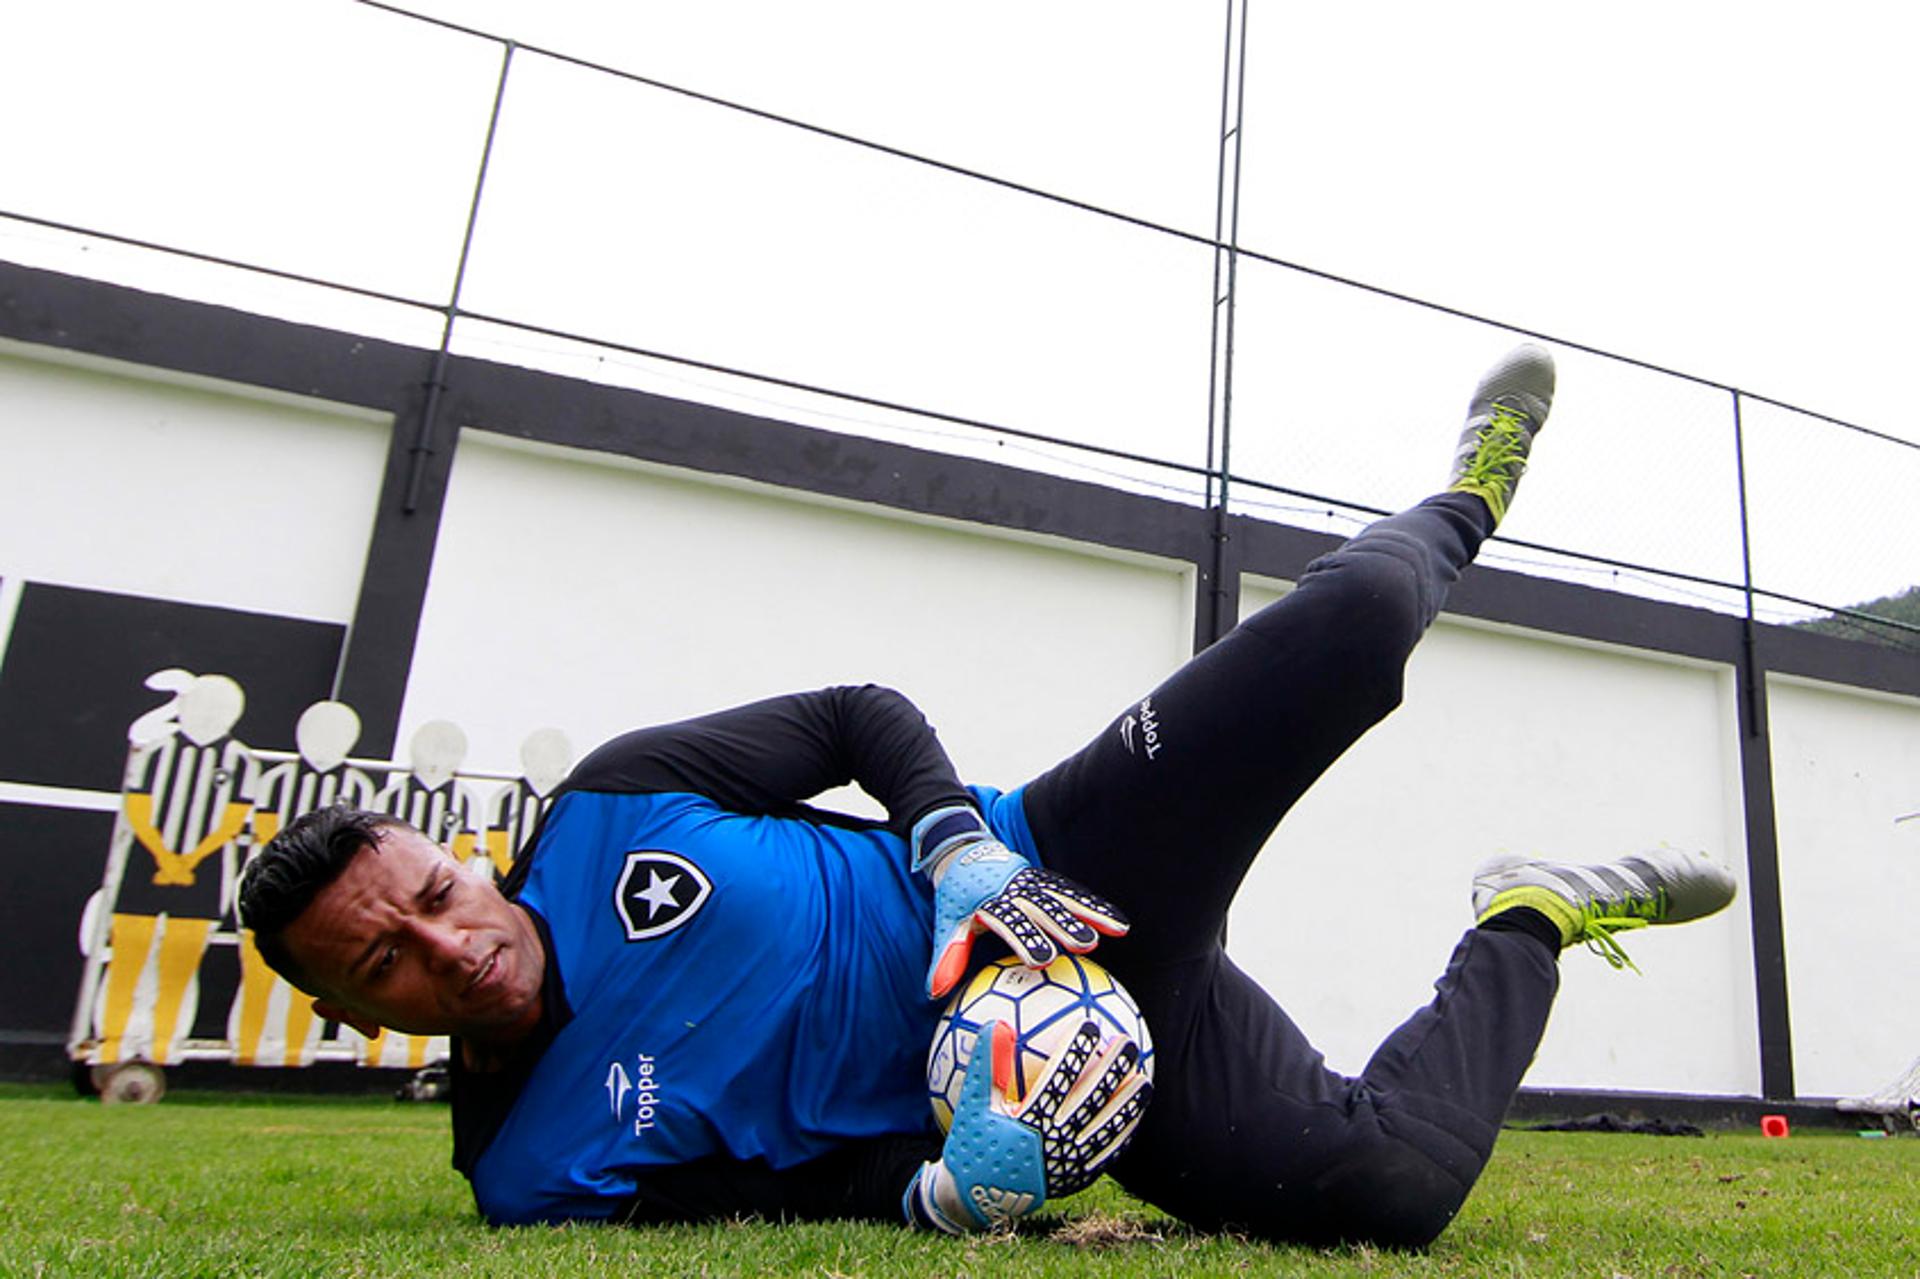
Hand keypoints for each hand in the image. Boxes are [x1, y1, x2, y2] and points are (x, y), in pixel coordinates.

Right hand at [904, 1019, 1151, 1231]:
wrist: (979, 1194)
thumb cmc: (975, 1139)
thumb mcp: (972, 1102)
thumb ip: (985, 1063)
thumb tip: (996, 1023)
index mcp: (1029, 1120)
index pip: (1059, 1078)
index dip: (1076, 1050)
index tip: (1090, 1025)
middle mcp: (1054, 1141)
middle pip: (1091, 1099)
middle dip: (1112, 1069)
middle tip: (1127, 1043)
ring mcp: (1070, 1162)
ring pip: (1107, 1128)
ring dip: (1128, 1103)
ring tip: (1145, 1080)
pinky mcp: (1077, 1178)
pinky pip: (1107, 1153)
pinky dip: (1123, 1134)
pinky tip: (1135, 1117)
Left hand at [926, 840, 1127, 998]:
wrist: (965, 854)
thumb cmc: (958, 899)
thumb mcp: (947, 924)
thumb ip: (947, 957)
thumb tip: (935, 993)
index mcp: (989, 902)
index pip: (1009, 923)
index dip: (1025, 940)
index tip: (1043, 962)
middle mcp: (1014, 890)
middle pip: (1042, 908)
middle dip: (1063, 925)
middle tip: (1086, 945)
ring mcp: (1033, 883)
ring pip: (1064, 897)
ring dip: (1090, 912)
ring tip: (1118, 930)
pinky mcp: (1045, 880)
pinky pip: (1073, 893)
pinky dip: (1095, 906)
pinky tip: (1119, 923)